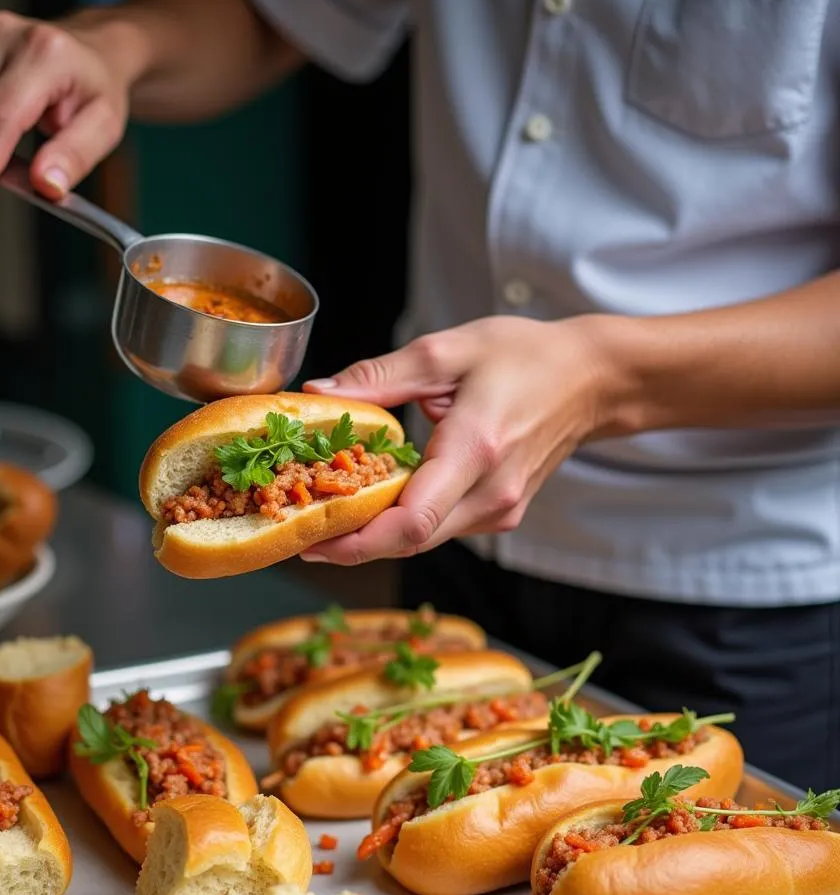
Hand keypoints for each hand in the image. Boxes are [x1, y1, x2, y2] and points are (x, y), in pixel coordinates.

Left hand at [300, 315, 619, 564]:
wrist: (592, 380)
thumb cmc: (526, 357)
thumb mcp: (447, 351)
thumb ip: (379, 376)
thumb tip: (319, 393)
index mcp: (476, 449)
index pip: (412, 520)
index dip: (357, 541)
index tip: (312, 540)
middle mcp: (491, 493)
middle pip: (410, 541)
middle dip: (352, 543)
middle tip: (301, 531)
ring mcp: (499, 510)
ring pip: (423, 539)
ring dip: (375, 534)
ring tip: (327, 516)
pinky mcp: (500, 513)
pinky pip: (441, 528)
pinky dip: (404, 522)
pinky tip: (374, 504)